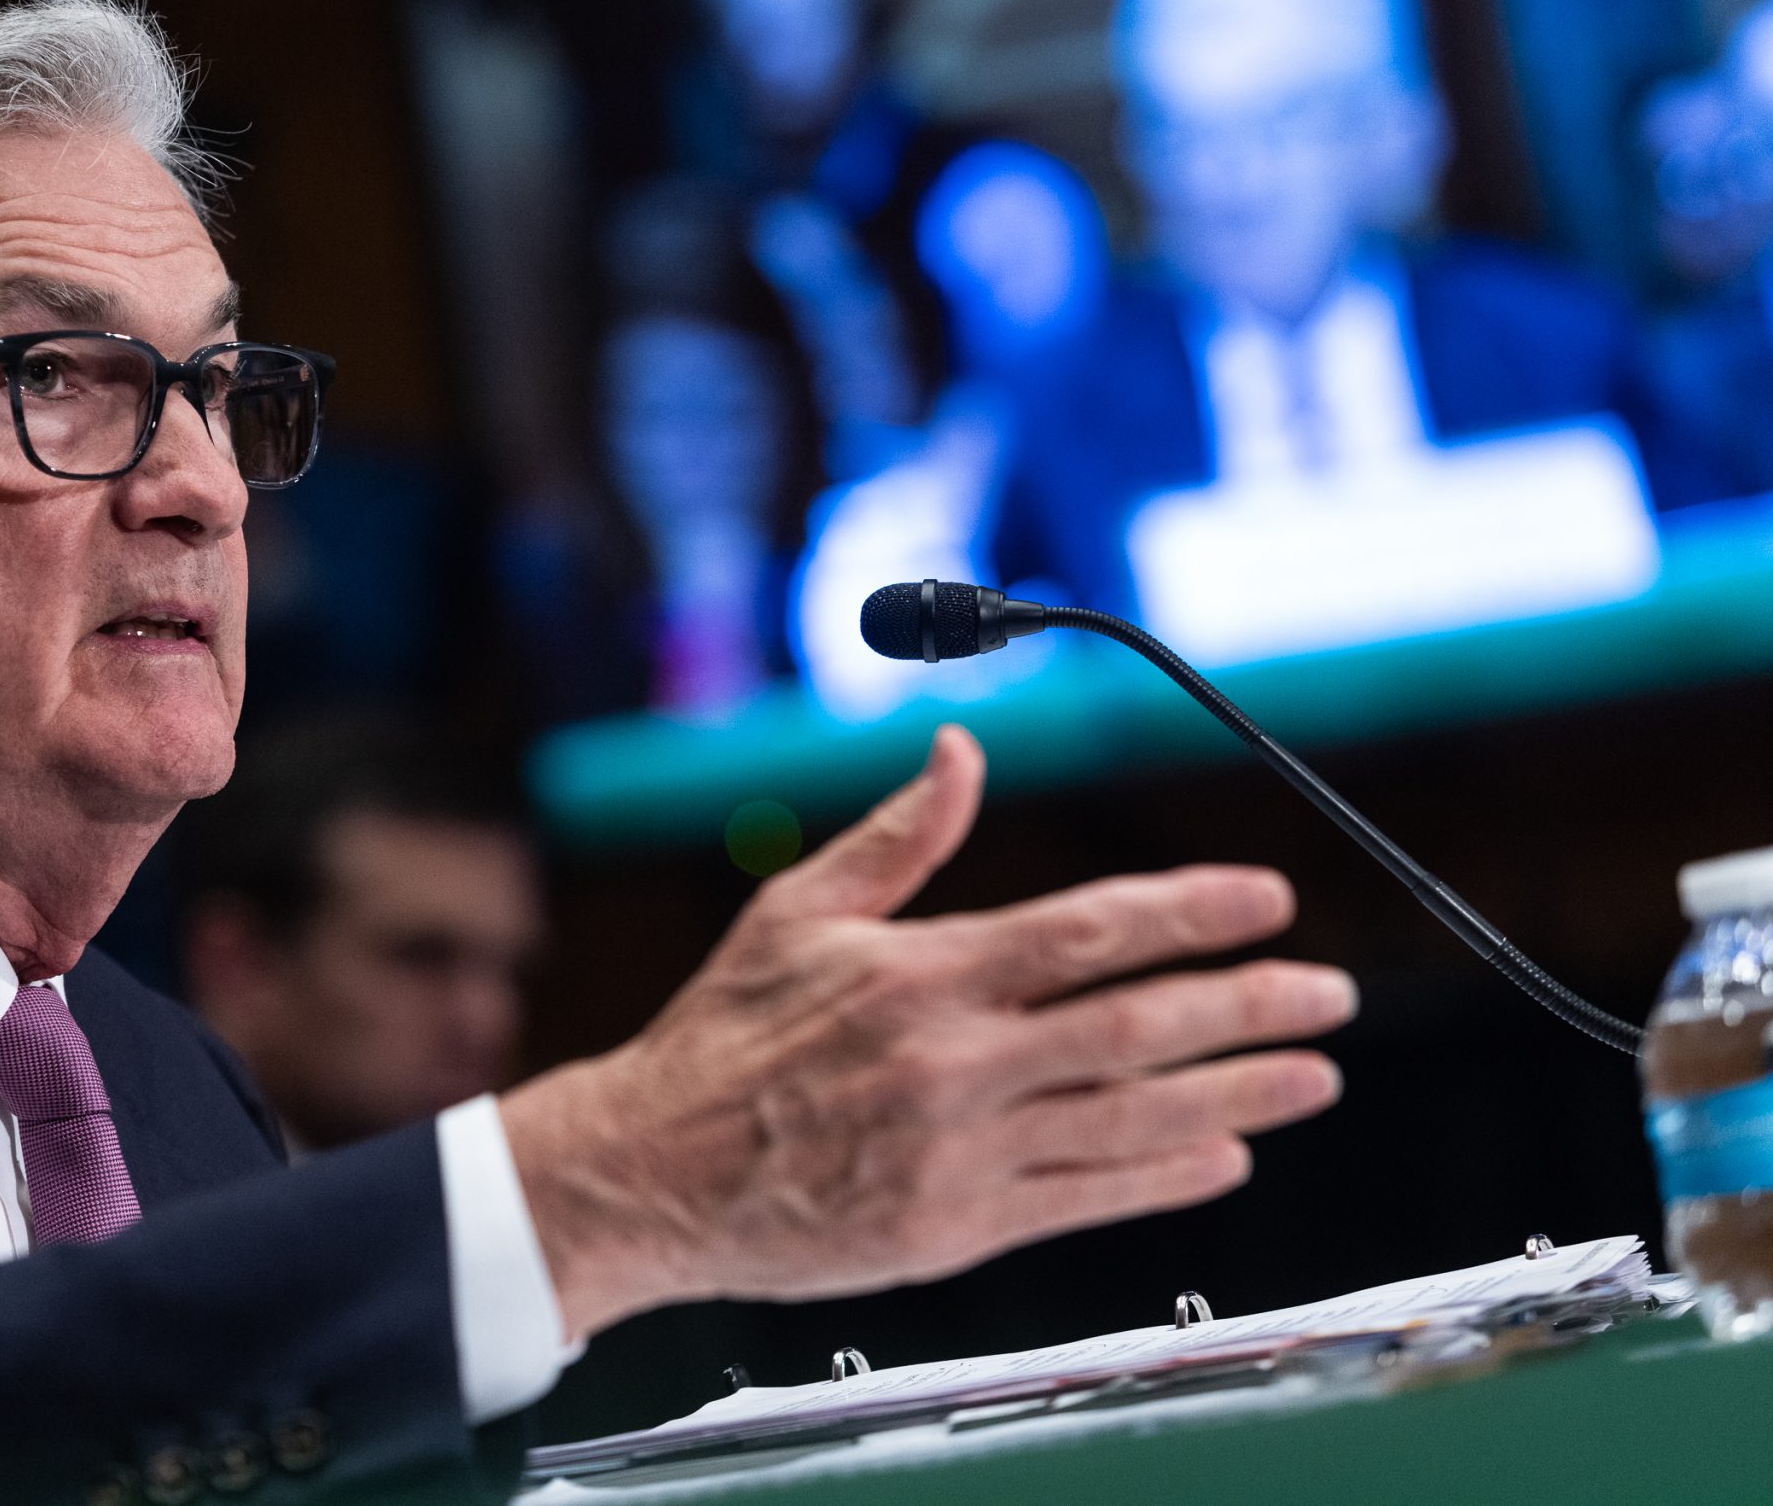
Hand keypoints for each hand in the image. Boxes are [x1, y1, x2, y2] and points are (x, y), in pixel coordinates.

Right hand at [500, 725, 1355, 1340]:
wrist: (652, 1173)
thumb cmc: (723, 1038)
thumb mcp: (796, 912)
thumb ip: (898, 838)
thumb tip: (961, 753)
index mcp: (925, 975)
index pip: (1090, 931)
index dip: (1190, 913)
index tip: (1264, 900)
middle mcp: (957, 1062)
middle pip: (1139, 1027)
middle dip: (1251, 1005)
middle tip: (1329, 993)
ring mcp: (964, 1152)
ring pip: (1135, 1119)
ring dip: (1240, 1095)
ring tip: (1314, 1075)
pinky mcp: (958, 1229)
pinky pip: (1090, 1198)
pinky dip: (1168, 1176)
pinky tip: (1226, 1157)